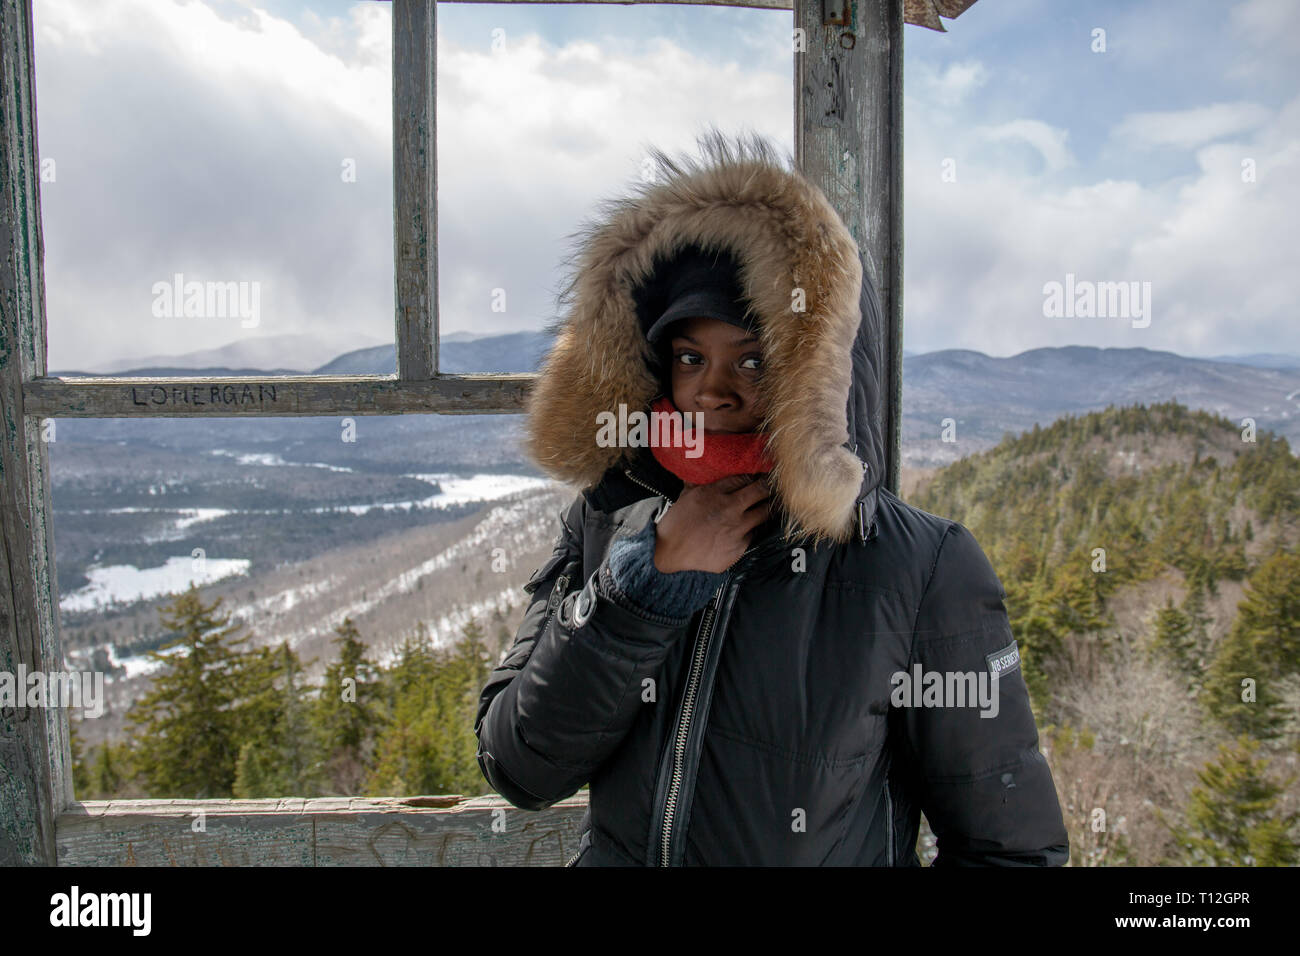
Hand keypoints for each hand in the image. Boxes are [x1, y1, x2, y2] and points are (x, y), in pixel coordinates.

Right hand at [653, 474, 771, 573]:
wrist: (670, 554)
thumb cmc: (675, 524)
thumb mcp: (685, 496)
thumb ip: (699, 482)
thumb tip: (704, 470)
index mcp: (715, 492)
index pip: (746, 477)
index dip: (756, 475)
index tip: (761, 475)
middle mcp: (730, 508)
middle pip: (762, 491)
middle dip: (768, 487)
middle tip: (771, 487)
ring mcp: (737, 529)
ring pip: (764, 513)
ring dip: (765, 509)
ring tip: (765, 507)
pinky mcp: (739, 547)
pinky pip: (753, 535)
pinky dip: (751, 531)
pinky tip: (746, 530)